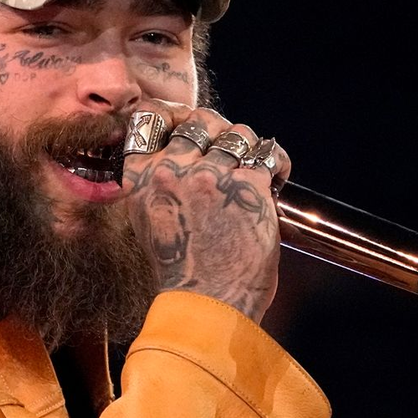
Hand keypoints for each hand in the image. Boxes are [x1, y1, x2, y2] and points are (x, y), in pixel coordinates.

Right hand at [120, 101, 290, 323]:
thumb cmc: (181, 271)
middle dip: (218, 130)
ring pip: (238, 134)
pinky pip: (268, 155)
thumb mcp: (150, 221)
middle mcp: (172, 170)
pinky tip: (277, 179)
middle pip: (200, 120)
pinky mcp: (248, 187)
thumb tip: (179, 148)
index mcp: (140, 178)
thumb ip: (158, 184)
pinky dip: (277, 164)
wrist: (206, 304)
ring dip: (248, 149)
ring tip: (252, 172)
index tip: (188, 123)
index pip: (150, 118)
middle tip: (228, 152)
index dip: (173, 114)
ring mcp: (211, 176)